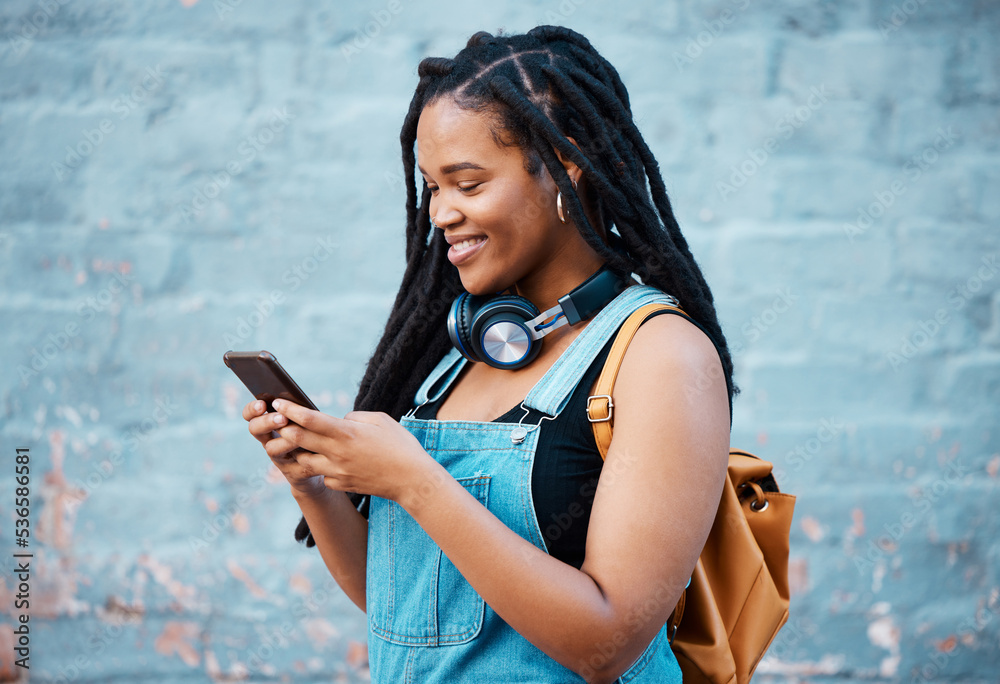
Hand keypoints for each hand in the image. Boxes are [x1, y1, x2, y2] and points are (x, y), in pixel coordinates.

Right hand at [242, 399, 324, 497]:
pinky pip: (294, 466)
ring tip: (301, 437)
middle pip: (255, 429)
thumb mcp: (305, 421)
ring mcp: (279, 458)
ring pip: (272, 449)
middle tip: (283, 418)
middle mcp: (269, 441)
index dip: (252, 409)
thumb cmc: (313, 435)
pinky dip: (304, 458)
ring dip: (286, 441)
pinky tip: (314, 451)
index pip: (251, 415)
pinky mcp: (293, 473)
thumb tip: (298, 400)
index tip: (262, 404)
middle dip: (267, 422)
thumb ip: (298, 412)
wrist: (322, 465)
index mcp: (269, 425)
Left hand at [270, 399, 436, 502]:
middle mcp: (337, 453)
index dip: (290, 409)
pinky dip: (320, 466)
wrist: (411, 480)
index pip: (309, 419)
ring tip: (296, 442)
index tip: (277, 402)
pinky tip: (326, 461)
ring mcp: (337, 471)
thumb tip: (339, 420)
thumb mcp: (379, 420)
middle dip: (283, 428)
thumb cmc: (400, 445)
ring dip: (297, 450)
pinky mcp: (341, 485)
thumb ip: (354, 417)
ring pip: (303, 460)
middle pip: (299, 439)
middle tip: (276, 421)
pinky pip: (322, 474)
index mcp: (347, 433)